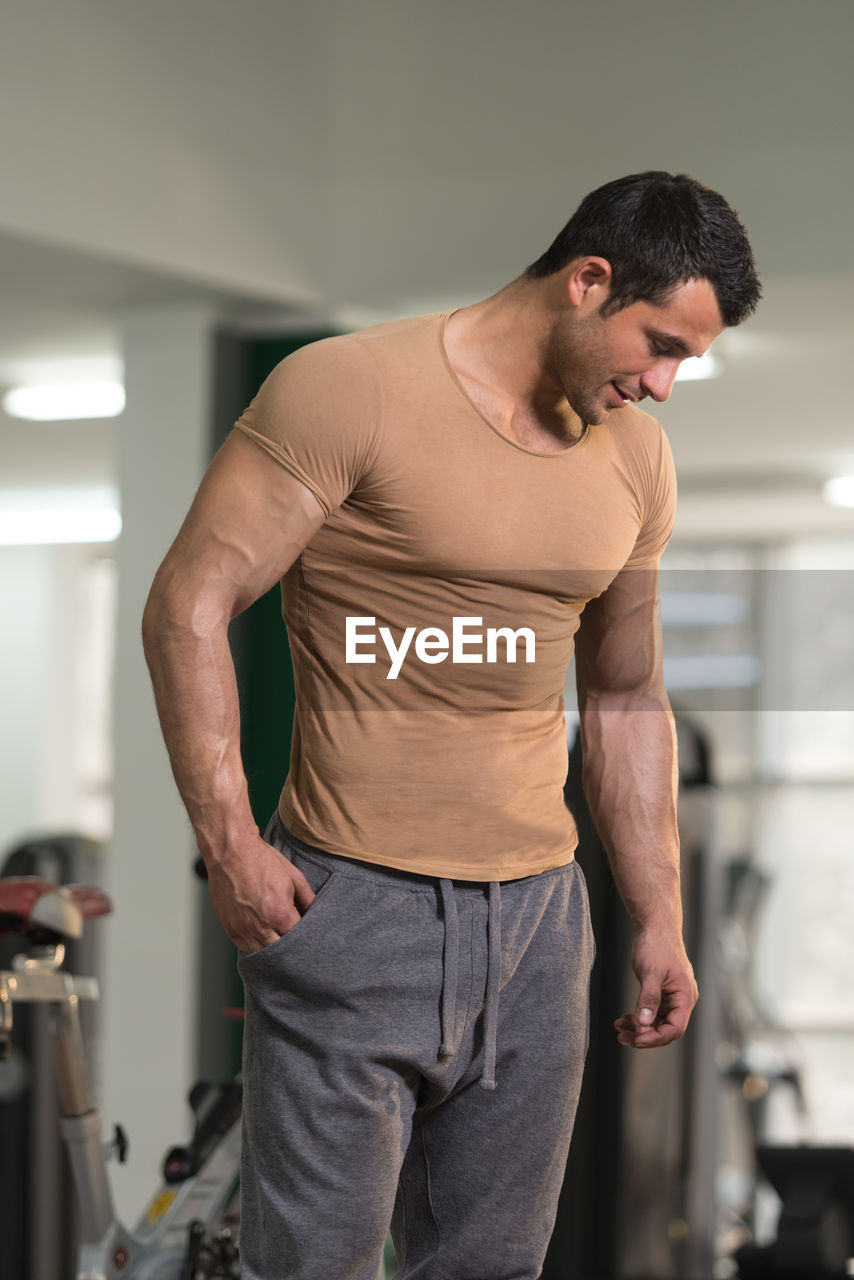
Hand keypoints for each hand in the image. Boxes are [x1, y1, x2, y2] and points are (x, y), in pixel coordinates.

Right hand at [204, 833, 314, 953]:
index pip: (299, 939)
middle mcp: (261, 927)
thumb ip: (308, 898)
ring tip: (278, 938)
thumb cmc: (261, 861)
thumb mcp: (294, 877)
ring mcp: (243, 930)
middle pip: (281, 952)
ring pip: (263, 954)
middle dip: (290, 947)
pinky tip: (263, 936)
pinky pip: (246, 948)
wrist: (231, 852)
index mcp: (280, 914)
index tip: (309, 935)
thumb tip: (315, 912)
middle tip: (295, 940)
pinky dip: (256, 945)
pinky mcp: (230, 929)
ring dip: (273, 949)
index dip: (305, 938)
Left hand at [614, 928, 697, 1048]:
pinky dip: (640, 1018)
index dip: (654, 1038)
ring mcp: (673, 997)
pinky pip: (654, 1013)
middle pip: (666, 1030)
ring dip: (640, 1028)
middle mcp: (682, 1000)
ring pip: (658, 1023)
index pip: (674, 1029)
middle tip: (621, 1036)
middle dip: (644, 1035)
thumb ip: (648, 997)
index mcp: (685, 996)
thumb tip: (644, 1022)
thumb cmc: (656, 945)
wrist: (656, 926)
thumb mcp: (650, 972)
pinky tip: (625, 1018)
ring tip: (619, 1027)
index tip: (635, 1039)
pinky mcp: (664, 994)